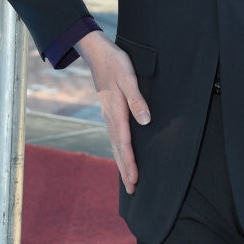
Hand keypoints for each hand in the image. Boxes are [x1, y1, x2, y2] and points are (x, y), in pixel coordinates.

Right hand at [76, 31, 150, 194]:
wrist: (98, 53)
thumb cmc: (115, 63)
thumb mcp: (129, 78)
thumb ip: (137, 100)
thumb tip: (146, 121)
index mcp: (115, 112)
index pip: (124, 143)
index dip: (130, 162)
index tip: (134, 179)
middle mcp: (110, 118)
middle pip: (118, 149)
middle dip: (125, 170)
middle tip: (132, 190)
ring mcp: (108, 116)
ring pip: (115, 145)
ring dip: (122, 163)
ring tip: (128, 179)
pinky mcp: (109, 112)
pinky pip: (115, 137)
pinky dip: (119, 150)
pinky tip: (122, 154)